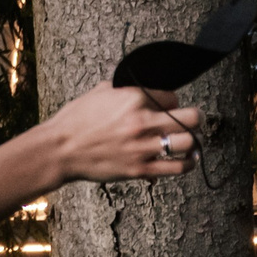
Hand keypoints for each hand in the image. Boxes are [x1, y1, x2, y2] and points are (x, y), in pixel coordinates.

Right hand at [40, 83, 203, 184]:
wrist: (61, 149)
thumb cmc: (77, 119)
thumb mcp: (100, 92)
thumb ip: (125, 88)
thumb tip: (142, 86)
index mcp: (133, 98)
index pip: (172, 96)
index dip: (173, 101)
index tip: (168, 107)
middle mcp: (142, 122)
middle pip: (191, 117)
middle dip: (195, 118)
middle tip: (193, 120)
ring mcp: (143, 147)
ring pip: (189, 142)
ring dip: (193, 141)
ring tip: (191, 141)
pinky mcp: (140, 169)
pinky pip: (177, 167)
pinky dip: (187, 163)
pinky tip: (189, 160)